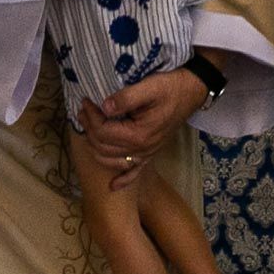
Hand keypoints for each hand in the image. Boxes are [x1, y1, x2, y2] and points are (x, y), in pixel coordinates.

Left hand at [79, 67, 205, 190]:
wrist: (190, 93)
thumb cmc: (169, 88)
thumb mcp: (148, 87)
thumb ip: (125, 98)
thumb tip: (104, 107)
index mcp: (139, 134)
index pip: (103, 132)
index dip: (90, 117)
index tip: (85, 102)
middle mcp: (142, 149)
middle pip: (103, 146)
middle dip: (89, 128)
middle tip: (83, 110)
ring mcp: (147, 154)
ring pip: (112, 160)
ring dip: (95, 147)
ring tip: (88, 127)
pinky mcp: (151, 153)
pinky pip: (135, 173)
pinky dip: (123, 181)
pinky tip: (112, 186)